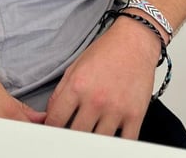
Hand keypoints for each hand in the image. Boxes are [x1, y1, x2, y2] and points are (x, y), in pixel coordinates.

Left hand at [44, 16, 159, 137]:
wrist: (135, 42)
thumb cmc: (107, 51)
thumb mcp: (76, 66)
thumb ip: (61, 91)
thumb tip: (51, 114)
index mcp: (78, 85)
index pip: (56, 119)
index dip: (51, 128)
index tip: (53, 131)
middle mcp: (96, 99)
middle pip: (76, 134)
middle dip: (71, 135)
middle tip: (72, 132)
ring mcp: (116, 109)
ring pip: (98, 142)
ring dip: (93, 140)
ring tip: (91, 133)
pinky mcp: (135, 115)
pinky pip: (125, 142)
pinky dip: (116, 144)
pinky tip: (111, 136)